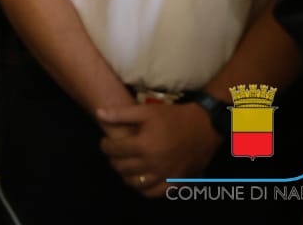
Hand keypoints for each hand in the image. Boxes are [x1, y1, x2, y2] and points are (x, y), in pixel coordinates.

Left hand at [96, 102, 218, 197]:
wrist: (204, 127)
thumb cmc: (173, 117)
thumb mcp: (146, 111)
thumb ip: (121, 114)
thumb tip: (98, 114)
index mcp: (144, 145)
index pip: (114, 150)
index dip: (105, 146)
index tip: (105, 143)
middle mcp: (153, 163)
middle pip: (122, 168)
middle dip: (114, 160)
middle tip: (114, 154)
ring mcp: (165, 175)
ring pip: (136, 183)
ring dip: (126, 176)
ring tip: (125, 166)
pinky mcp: (176, 182)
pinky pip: (154, 193)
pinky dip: (144, 189)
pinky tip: (141, 179)